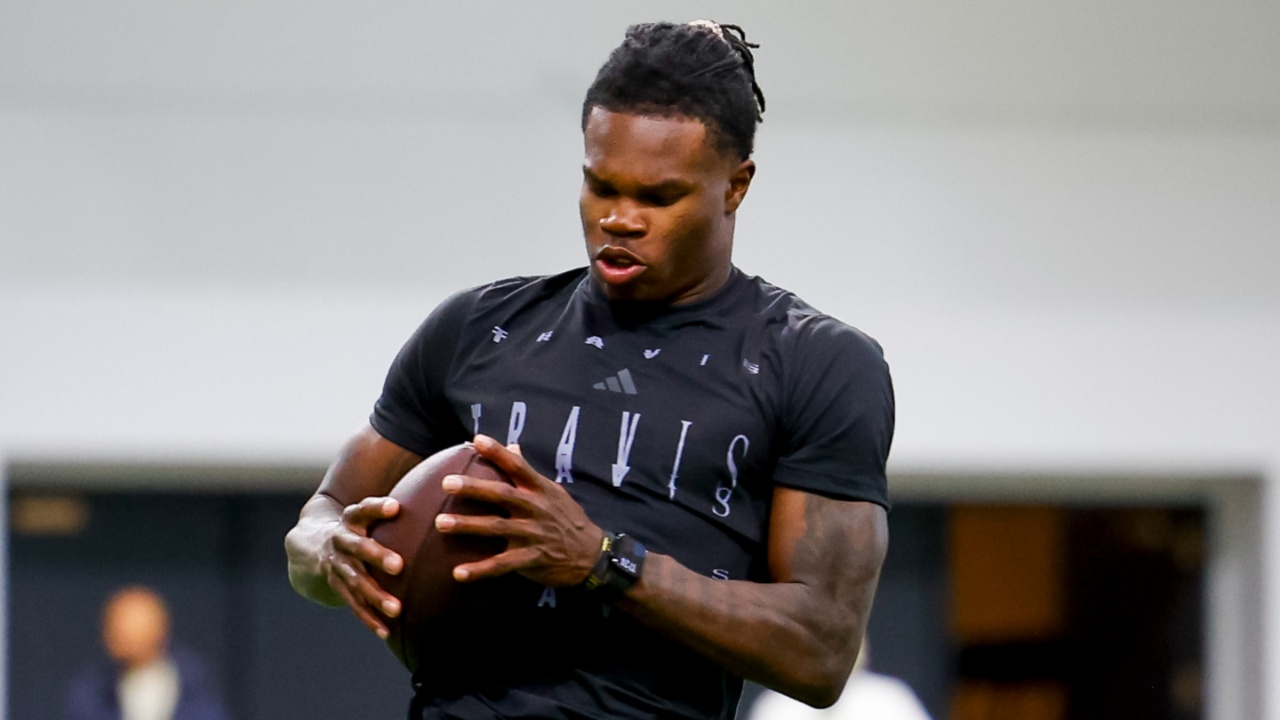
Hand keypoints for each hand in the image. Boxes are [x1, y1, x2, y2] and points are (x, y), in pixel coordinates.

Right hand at [320, 496, 404, 637]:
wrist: (311, 546)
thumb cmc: (356, 526)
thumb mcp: (364, 513)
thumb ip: (389, 508)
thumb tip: (432, 500)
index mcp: (350, 519)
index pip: (362, 509)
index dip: (377, 508)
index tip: (395, 507)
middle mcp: (340, 541)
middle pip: (359, 548)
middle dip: (378, 557)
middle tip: (399, 565)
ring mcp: (336, 565)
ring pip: (355, 582)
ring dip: (375, 596)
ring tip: (396, 609)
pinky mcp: (336, 587)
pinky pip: (353, 604)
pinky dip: (369, 619)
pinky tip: (386, 631)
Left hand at [434, 434, 603, 586]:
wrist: (592, 556)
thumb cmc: (568, 520)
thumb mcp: (554, 492)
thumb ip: (529, 473)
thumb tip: (513, 445)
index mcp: (540, 491)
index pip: (518, 466)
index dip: (499, 452)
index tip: (477, 440)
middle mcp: (535, 509)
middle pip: (501, 495)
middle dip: (474, 488)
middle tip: (446, 482)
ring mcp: (533, 535)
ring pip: (496, 527)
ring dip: (467, 525)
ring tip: (440, 523)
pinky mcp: (531, 559)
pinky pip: (502, 565)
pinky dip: (480, 570)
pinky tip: (458, 573)